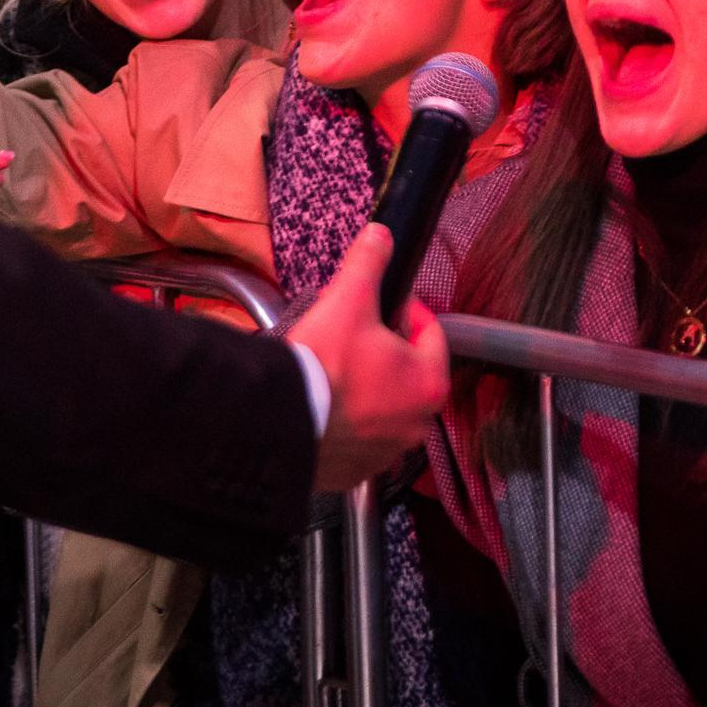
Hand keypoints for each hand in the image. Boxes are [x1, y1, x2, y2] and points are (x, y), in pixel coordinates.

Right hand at [289, 224, 450, 491]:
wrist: (276, 423)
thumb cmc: (320, 370)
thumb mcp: (348, 301)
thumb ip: (369, 263)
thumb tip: (379, 238)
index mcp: (428, 382)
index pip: (430, 332)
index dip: (406, 310)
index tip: (386, 303)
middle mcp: (417, 423)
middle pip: (408, 369)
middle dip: (384, 348)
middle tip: (354, 332)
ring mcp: (388, 450)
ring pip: (384, 403)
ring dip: (368, 385)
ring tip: (335, 366)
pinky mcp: (358, 468)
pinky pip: (361, 434)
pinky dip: (348, 418)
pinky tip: (325, 401)